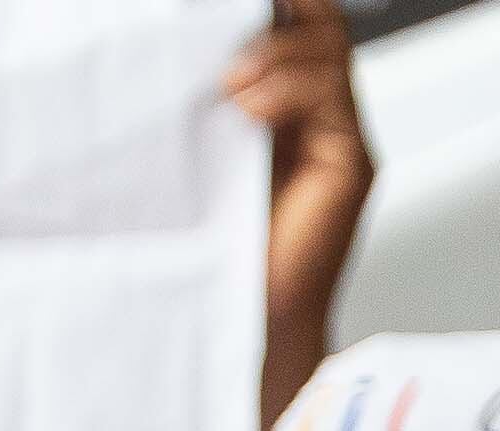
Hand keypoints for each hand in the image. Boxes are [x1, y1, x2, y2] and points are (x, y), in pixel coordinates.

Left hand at [228, 0, 370, 430]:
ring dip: (276, 53)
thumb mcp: (185, 173)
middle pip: (317, 29)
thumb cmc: (210, 261)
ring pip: (329, 53)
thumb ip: (187, 121)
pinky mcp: (352, 164)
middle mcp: (314, 116)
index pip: (286, 31)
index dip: (267, 10)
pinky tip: (247, 110)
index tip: (210, 10)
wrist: (242, 330)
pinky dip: (289, 91)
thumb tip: (147, 71)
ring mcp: (339, 137)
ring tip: (227, 80)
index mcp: (276, 110)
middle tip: (220, 30)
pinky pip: (332, 100)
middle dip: (276, 17)